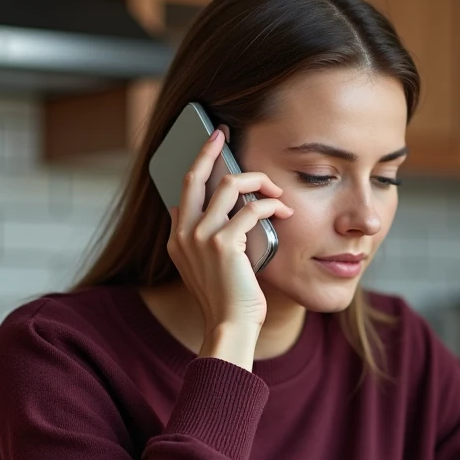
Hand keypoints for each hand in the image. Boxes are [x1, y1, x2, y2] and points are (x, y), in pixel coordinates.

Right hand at [166, 128, 293, 366]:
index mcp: (177, 238)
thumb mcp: (205, 268)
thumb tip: (210, 211)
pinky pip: (251, 208)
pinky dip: (271, 205)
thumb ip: (202, 240)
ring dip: (256, 181)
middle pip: (196, 176)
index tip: (212, 144)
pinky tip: (282, 210)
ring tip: (275, 190)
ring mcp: (202, 237)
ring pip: (228, 185)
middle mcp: (184, 233)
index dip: (199, 163)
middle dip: (211, 149)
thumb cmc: (227, 299)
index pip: (185, 189)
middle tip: (224, 134)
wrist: (229, 326)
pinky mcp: (224, 244)